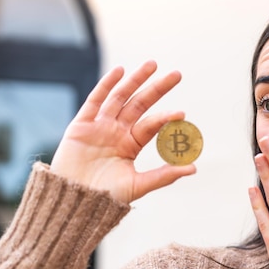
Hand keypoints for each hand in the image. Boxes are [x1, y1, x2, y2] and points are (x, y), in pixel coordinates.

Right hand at [50, 60, 195, 202]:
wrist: (74, 203)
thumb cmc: (105, 198)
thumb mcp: (138, 185)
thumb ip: (165, 175)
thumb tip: (194, 168)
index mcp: (131, 144)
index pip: (152, 125)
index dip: (166, 118)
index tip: (182, 114)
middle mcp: (117, 131)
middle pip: (140, 104)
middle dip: (157, 88)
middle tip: (177, 74)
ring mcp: (99, 126)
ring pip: (120, 97)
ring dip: (135, 80)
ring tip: (152, 65)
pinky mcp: (81, 125)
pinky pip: (95, 100)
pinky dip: (106, 85)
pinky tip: (119, 71)